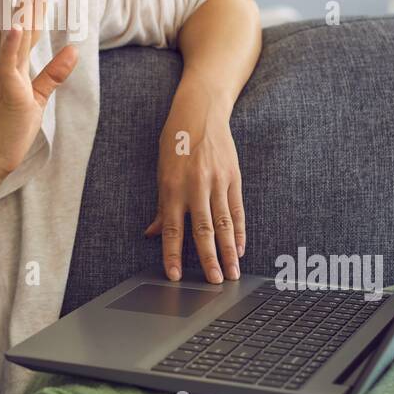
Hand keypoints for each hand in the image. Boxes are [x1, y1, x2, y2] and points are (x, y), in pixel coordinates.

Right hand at [0, 0, 77, 183]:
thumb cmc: (9, 130)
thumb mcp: (37, 98)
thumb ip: (54, 74)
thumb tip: (72, 49)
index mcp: (17, 65)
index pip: (31, 26)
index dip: (37, 2)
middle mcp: (10, 64)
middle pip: (26, 22)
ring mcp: (7, 74)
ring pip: (18, 34)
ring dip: (22, 7)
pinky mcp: (7, 88)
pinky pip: (10, 61)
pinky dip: (13, 41)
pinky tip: (18, 22)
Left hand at [144, 79, 245, 282]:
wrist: (201, 110)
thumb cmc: (176, 140)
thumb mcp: (162, 169)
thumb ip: (161, 204)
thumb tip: (154, 233)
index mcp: (172, 186)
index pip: (172, 229)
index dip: (173, 254)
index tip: (175, 276)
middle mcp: (195, 186)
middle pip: (203, 230)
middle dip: (208, 259)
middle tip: (215, 282)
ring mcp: (217, 182)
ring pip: (223, 224)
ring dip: (227, 252)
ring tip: (232, 272)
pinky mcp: (233, 178)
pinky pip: (237, 210)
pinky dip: (239, 231)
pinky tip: (239, 248)